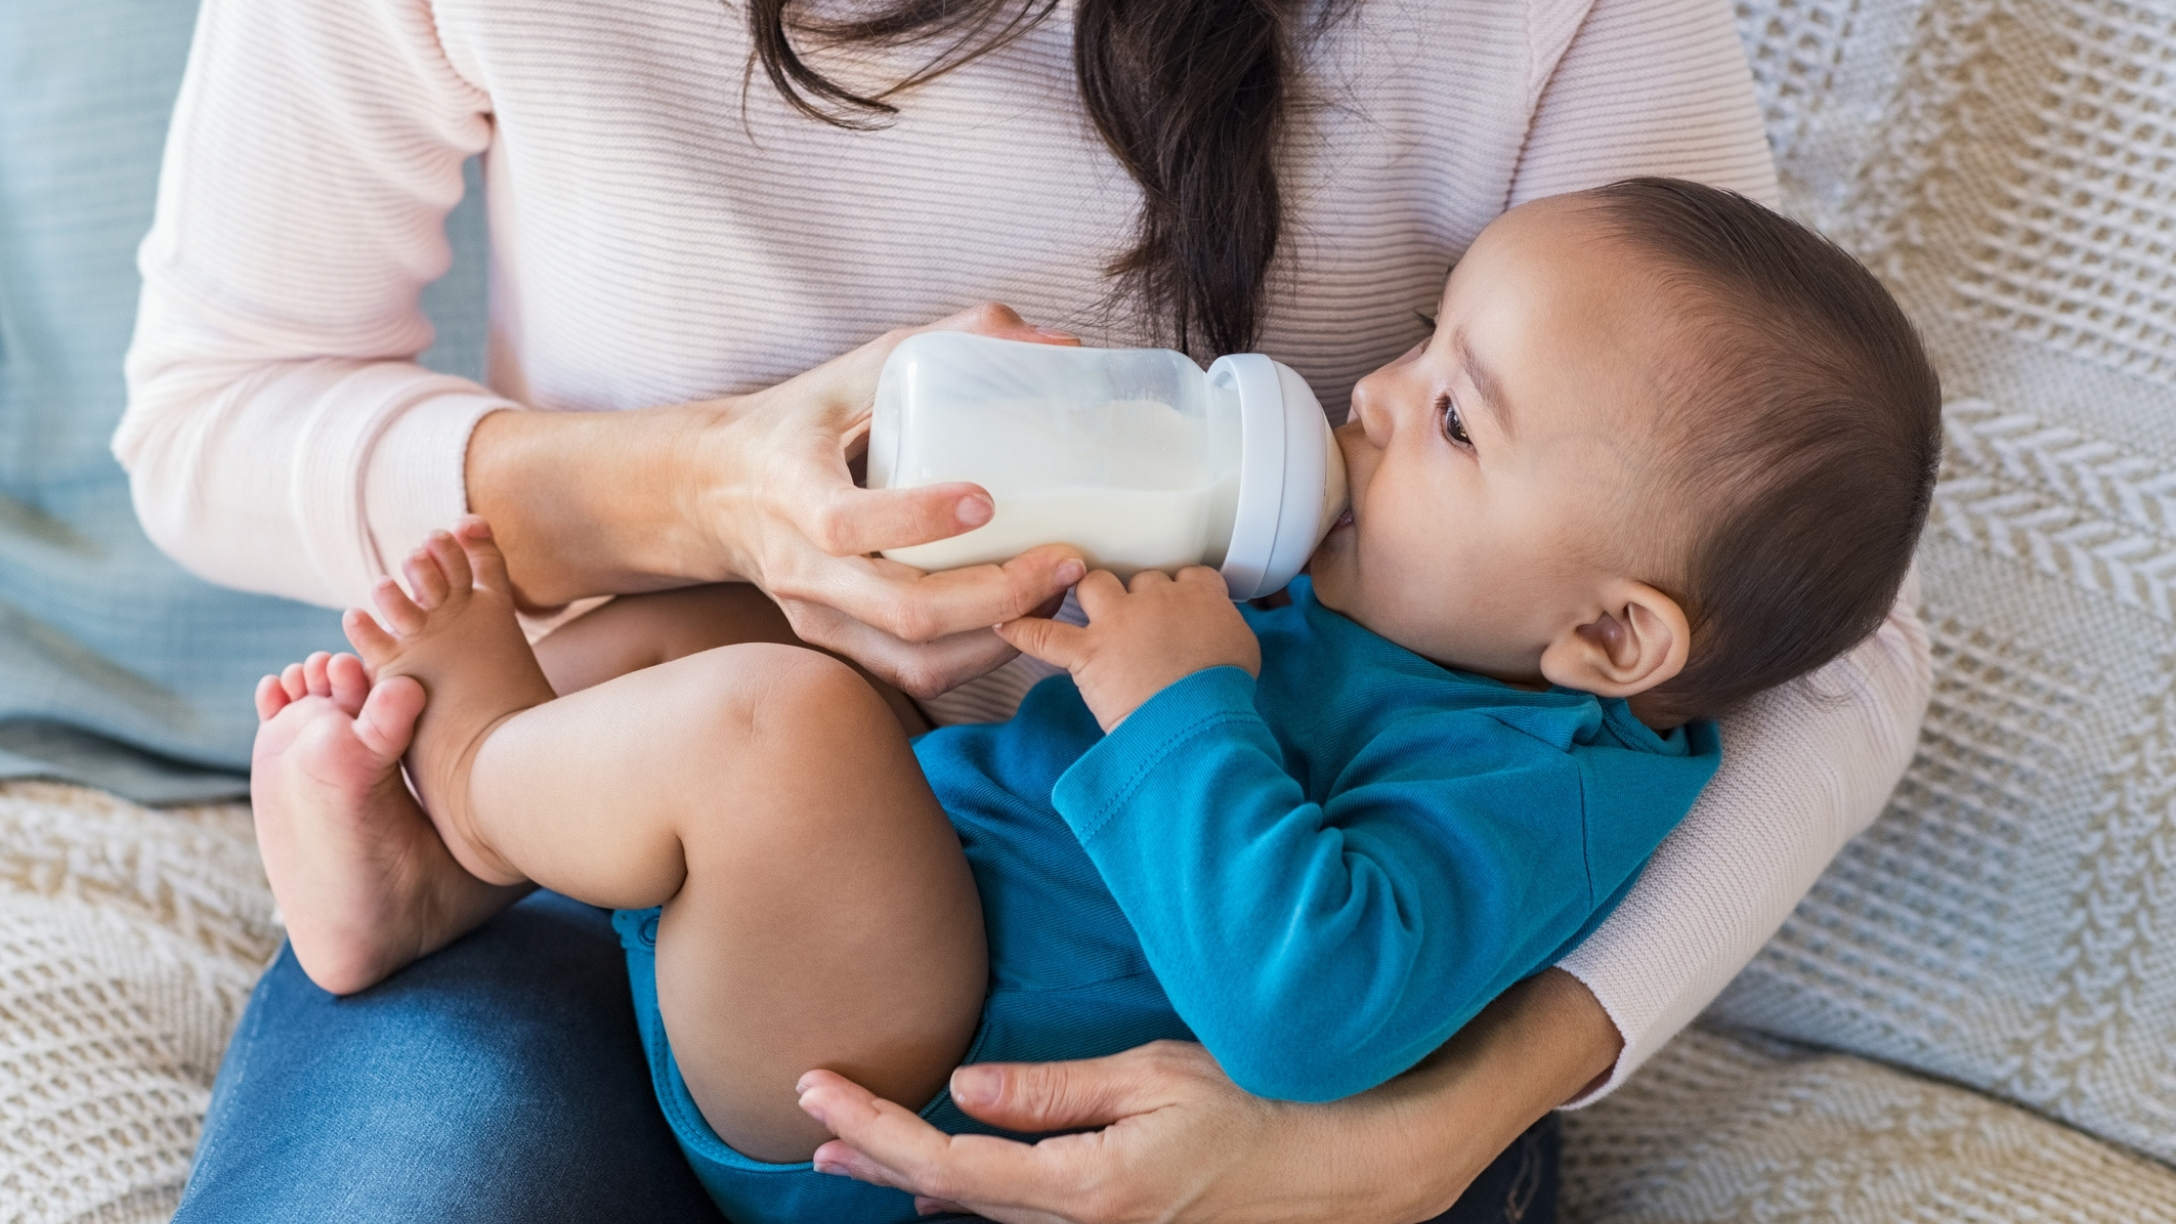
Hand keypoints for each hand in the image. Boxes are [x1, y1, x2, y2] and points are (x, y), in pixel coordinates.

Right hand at [471, 304, 1090, 698]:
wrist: (712, 489)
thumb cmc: (800, 423)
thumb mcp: (860, 368)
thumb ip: (955, 342)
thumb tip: (1060, 344)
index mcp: (792, 488)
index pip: (846, 523)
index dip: (918, 518)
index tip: (987, 501)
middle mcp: (802, 565)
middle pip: (902, 610)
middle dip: (997, 596)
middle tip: (1066, 561)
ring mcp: (818, 614)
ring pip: (915, 658)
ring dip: (999, 637)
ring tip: (1057, 594)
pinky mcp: (837, 642)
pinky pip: (914, 673)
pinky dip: (978, 658)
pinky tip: (1024, 622)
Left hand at [793, 971, 1621, 1223]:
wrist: (1363, 1165)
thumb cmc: (1271, 1104)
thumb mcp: (1158, 1077)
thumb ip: (1055, 1092)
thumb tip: (967, 1088)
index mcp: (1089, 1189)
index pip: (948, 1164)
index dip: (874, 1129)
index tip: (815, 1090)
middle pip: (953, 1202)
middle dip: (877, 1160)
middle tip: (811, 1127)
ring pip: (991, 1219)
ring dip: (919, 1183)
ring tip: (857, 1156)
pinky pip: (1035, 1221)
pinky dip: (981, 1199)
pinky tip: (951, 1186)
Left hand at [996, 568, 1259, 730]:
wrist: (1198, 721)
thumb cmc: (1225, 693)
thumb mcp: (1244, 651)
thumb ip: (1226, 629)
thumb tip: (1217, 634)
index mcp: (1199, 595)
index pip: (1187, 574)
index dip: (1179, 589)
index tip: (1178, 604)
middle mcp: (1156, 598)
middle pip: (1139, 578)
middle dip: (1136, 596)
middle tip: (1137, 621)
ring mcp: (1118, 622)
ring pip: (1094, 584)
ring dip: (1089, 593)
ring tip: (1086, 606)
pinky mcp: (1088, 652)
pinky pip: (1044, 635)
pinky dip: (1023, 631)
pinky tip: (1006, 626)